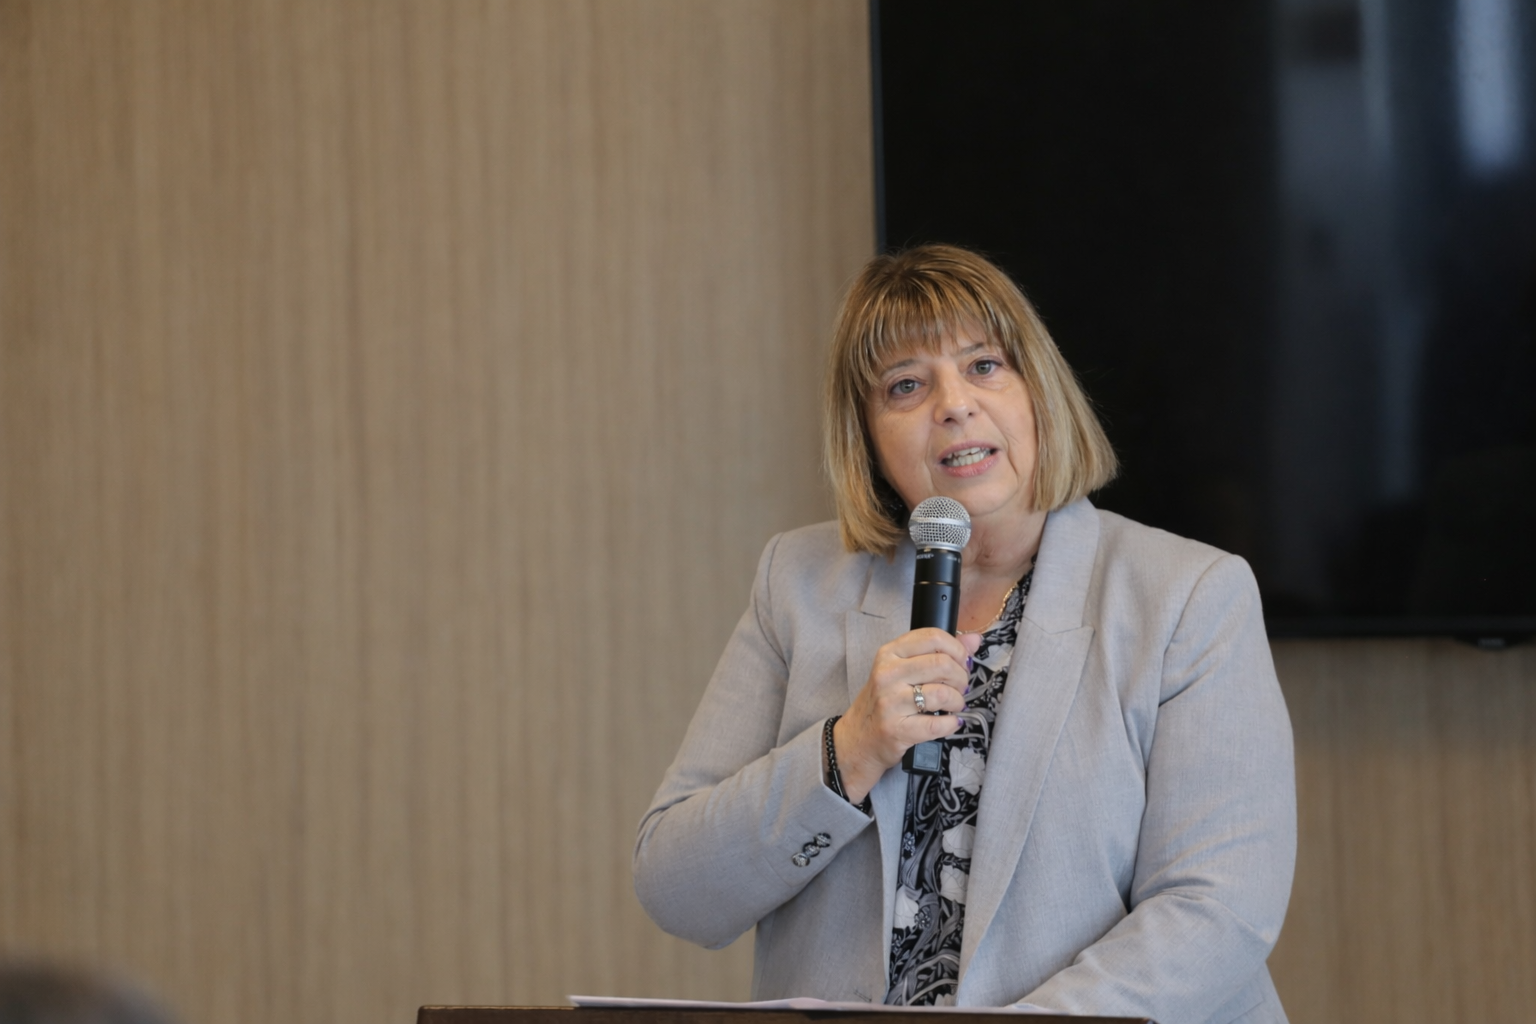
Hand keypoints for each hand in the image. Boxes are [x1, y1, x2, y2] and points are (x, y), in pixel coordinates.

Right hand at [832, 628, 982, 802]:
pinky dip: (952, 723)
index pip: (932, 637)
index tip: (962, 662)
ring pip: (942, 694)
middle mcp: (887, 674)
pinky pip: (937, 724)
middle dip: (961, 678)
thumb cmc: (885, 701)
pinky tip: (950, 722)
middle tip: (960, 687)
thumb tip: (974, 639)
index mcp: (889, 653)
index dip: (957, 649)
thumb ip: (938, 652)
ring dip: (957, 702)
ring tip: (953, 705)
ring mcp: (890, 702)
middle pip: (942, 664)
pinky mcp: (896, 729)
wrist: (859, 738)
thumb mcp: (903, 669)